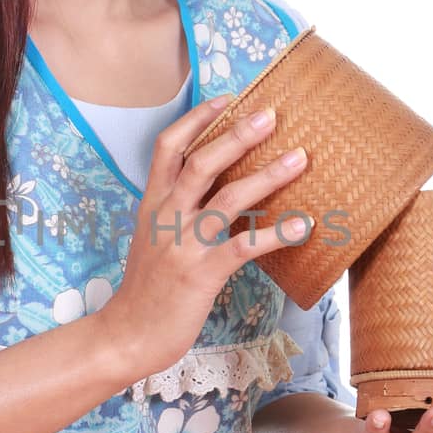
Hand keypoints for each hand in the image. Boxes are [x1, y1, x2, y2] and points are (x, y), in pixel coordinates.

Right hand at [98, 93, 310, 378]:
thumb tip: (214, 187)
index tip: (227, 98)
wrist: (128, 334)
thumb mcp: (152, 238)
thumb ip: (174, 210)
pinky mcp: (202, 273)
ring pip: (228, 198)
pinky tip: (304, 225)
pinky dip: (276, 233)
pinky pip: (244, 247)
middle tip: (271, 115)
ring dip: (267, 175)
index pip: (168, 147)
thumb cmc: (146, 288)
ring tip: (300, 158)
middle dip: (237, 135)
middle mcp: (166, 217)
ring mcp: (183, 244)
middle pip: (202, 162)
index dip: (197, 119)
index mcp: (153, 204)